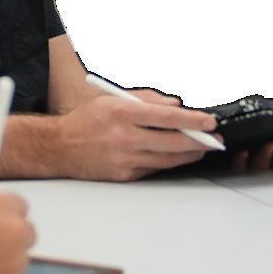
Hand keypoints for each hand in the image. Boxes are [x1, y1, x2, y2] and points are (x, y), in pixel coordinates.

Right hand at [56, 93, 217, 181]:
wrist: (58, 147)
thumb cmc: (85, 120)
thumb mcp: (112, 98)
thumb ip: (147, 99)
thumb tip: (175, 106)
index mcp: (122, 113)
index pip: (167, 117)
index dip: (193, 120)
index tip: (209, 121)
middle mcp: (124, 137)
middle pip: (173, 142)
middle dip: (199, 141)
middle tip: (214, 139)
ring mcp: (124, 159)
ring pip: (167, 160)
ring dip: (188, 155)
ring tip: (200, 148)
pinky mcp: (124, 175)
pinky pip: (153, 169)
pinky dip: (167, 162)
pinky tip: (174, 156)